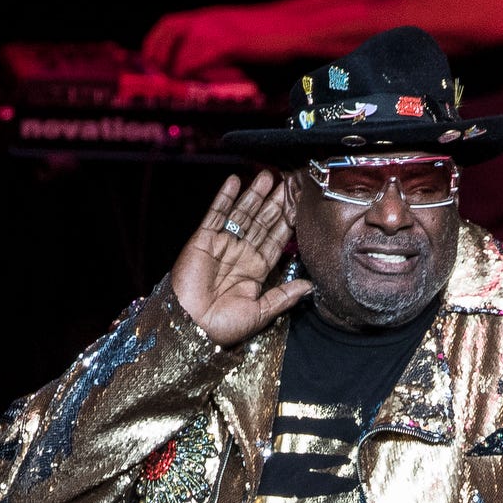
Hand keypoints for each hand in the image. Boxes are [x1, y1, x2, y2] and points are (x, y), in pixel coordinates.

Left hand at [141, 5, 262, 76]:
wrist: (293, 26)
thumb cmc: (269, 35)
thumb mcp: (235, 35)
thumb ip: (215, 45)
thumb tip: (198, 65)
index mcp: (208, 17)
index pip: (169, 24)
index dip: (153, 42)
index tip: (149, 61)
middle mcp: (208, 19)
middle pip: (168, 32)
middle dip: (158, 55)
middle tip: (159, 76)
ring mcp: (217, 30)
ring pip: (181, 49)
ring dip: (174, 69)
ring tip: (175, 84)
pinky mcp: (229, 43)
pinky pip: (199, 58)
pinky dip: (190, 72)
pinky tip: (192, 81)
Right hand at [172, 171, 310, 346]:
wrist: (192, 326)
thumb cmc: (224, 326)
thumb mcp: (262, 312)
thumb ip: (285, 296)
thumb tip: (311, 286)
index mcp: (256, 271)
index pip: (275, 240)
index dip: (287, 223)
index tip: (300, 206)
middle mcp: (241, 254)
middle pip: (261, 223)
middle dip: (274, 203)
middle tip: (288, 183)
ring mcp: (222, 245)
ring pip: (242, 215)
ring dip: (253, 195)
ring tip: (267, 176)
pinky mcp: (203, 240)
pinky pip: (216, 214)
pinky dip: (225, 198)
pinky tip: (235, 181)